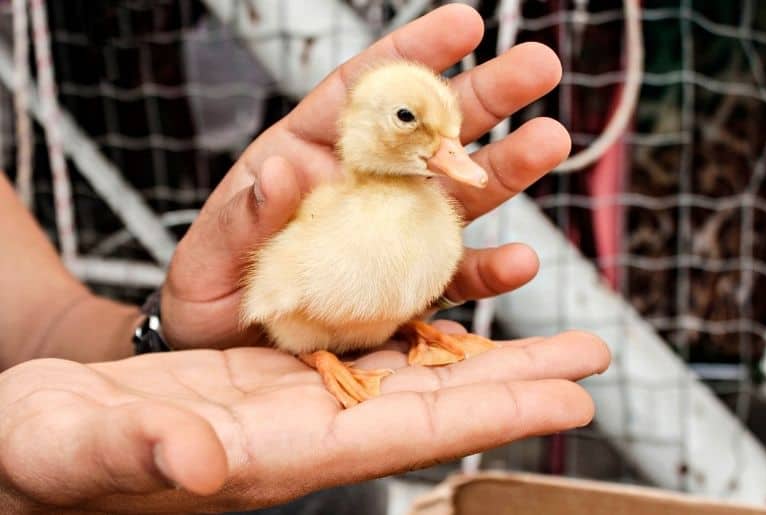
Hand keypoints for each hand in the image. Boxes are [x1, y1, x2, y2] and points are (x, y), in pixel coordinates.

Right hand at [0, 325, 607, 512]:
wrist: (43, 436)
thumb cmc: (55, 451)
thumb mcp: (84, 447)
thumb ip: (145, 456)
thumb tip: (199, 465)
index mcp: (275, 453)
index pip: (405, 437)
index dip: (489, 417)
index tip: (566, 401)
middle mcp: (304, 429)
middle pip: (432, 405)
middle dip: (515, 383)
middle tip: (592, 362)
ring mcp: (296, 399)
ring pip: (412, 372)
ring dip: (485, 354)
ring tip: (551, 337)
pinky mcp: (277, 371)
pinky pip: (367, 349)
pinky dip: (421, 331)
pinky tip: (457, 316)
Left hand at [161, 4, 569, 348]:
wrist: (224, 356)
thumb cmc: (210, 293)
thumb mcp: (209, 255)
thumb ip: (245, 217)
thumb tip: (283, 167)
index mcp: (309, 156)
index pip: (364, 94)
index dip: (413, 56)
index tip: (466, 22)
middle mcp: (363, 187)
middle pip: (429, 133)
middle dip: (484, 97)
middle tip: (539, 64)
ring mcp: (392, 236)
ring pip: (458, 195)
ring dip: (505, 170)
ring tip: (550, 141)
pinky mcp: (408, 288)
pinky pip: (454, 277)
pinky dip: (489, 272)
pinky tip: (520, 262)